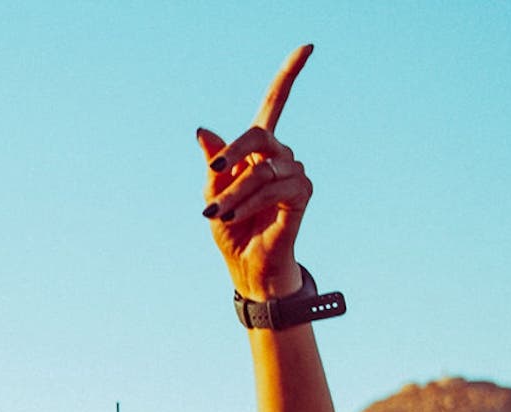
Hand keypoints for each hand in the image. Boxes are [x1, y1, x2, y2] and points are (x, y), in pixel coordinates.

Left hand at [197, 44, 316, 299]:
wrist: (247, 266)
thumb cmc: (230, 228)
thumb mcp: (213, 193)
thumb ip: (214, 163)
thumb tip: (202, 129)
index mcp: (258, 150)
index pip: (276, 104)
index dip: (290, 75)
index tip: (307, 46)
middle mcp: (281, 156)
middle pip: (260, 133)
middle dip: (234, 151)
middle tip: (215, 171)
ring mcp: (295, 173)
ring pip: (262, 169)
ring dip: (235, 193)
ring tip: (216, 214)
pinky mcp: (302, 194)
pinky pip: (273, 187)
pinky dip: (248, 202)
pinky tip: (234, 216)